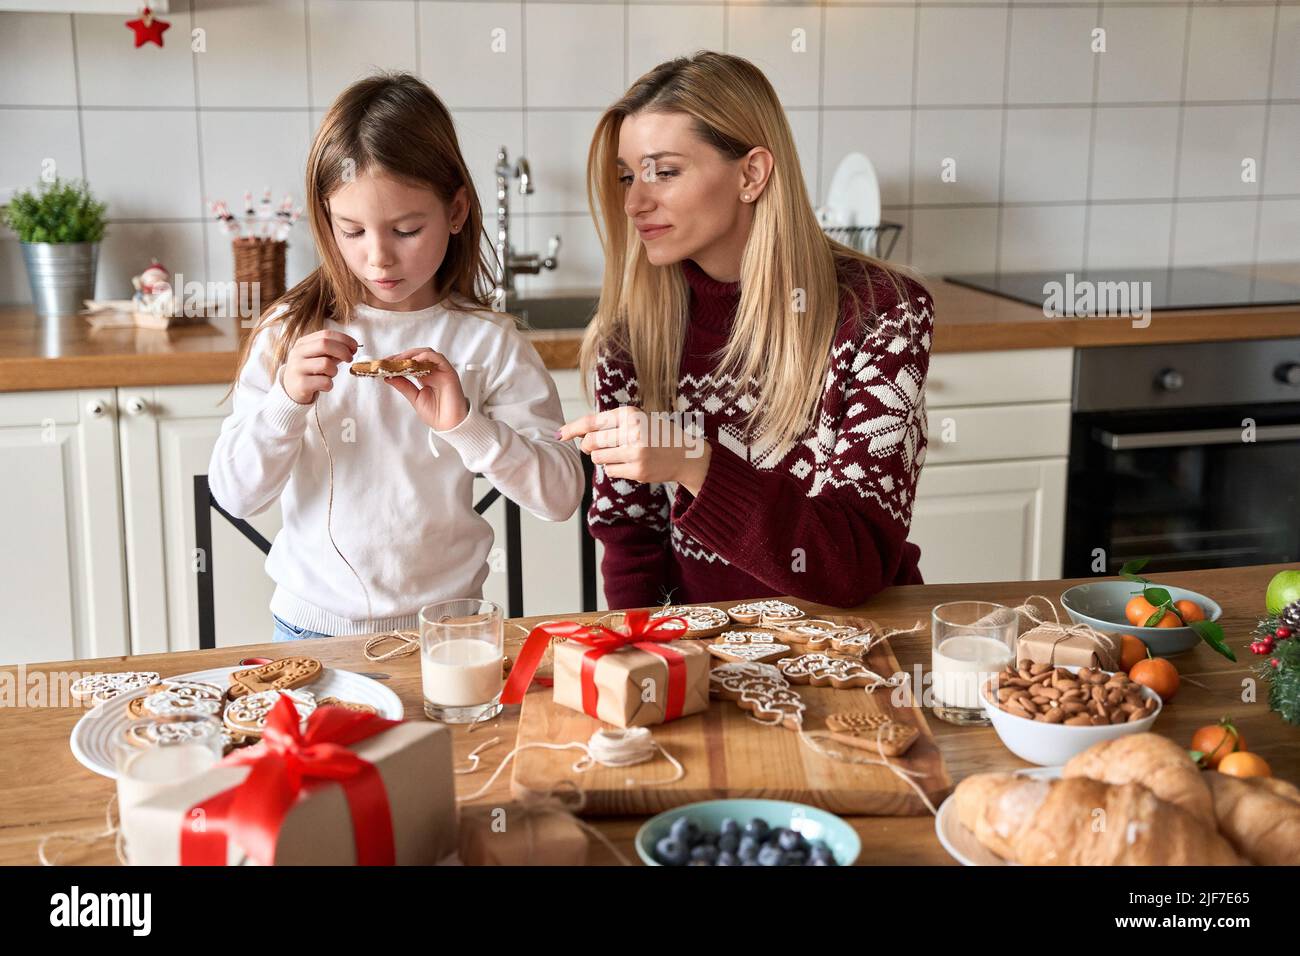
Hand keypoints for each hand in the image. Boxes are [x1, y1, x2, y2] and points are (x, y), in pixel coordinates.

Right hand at [282, 330, 357, 404]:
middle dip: (343, 351)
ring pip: (326, 364)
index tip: (354, 347)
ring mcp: (297, 368)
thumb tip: (351, 347)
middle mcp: (297, 353)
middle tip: (350, 359)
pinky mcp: (301, 384)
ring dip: (334, 371)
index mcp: (303, 343)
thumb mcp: (317, 357)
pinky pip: (325, 382)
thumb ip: (332, 351)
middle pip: (324, 344)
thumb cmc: (309, 371)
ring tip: (329, 375)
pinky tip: (323, 386)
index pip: (326, 334)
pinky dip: (329, 385)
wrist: (290, 391)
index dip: (344, 339)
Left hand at [383, 347, 468, 431]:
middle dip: (402, 356)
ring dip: (412, 354)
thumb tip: (389, 377)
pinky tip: (415, 360)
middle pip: (418, 356)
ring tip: (400, 360)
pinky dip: (426, 356)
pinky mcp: (449, 373)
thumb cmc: (437, 414)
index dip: (398, 361)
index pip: (411, 363)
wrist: (449, 425)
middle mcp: (434, 373)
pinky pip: (438, 358)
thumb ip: (404, 386)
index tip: (385, 363)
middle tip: (390, 361)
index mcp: (426, 378)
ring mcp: (442, 372)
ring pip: (427, 354)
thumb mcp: (415, 398)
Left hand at [559, 405, 711, 494]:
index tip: (560, 435)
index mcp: (630, 414)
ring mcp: (636, 452)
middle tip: (594, 448)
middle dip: (588, 447)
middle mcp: (633, 431)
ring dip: (602, 458)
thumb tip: (578, 434)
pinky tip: (628, 463)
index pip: (592, 422)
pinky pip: (610, 471)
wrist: (684, 454)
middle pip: (591, 443)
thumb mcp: (637, 420)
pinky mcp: (637, 470)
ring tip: (619, 453)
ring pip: (598, 458)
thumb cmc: (655, 435)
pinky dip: (614, 468)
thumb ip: (610, 424)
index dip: (572, 429)